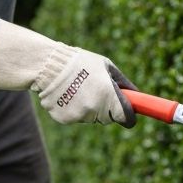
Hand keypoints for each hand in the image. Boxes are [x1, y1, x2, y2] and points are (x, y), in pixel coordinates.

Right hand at [0, 20, 135, 126]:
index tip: (127, 113)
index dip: (127, 116)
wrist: (47, 65)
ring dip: (88, 108)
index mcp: (108, 95)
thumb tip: (136, 95)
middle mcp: (95, 108)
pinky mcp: (65, 119)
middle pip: (108, 119)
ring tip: (77, 89)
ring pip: (91, 118)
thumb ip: (122, 83)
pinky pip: (75, 118)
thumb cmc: (80, 62)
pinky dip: (73, 109)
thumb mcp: (105, 66)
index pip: (126, 118)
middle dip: (106, 109)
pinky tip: (66, 95)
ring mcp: (79, 116)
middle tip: (95, 91)